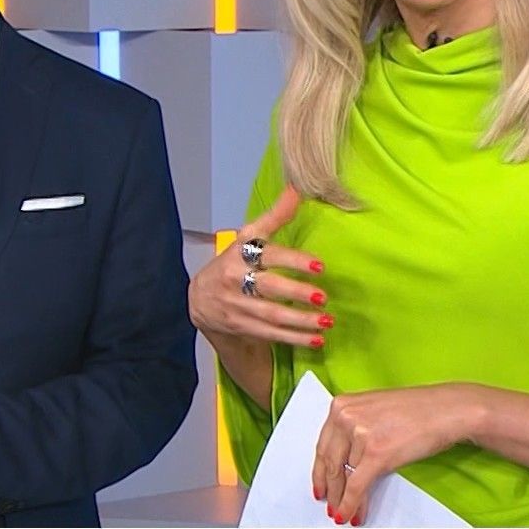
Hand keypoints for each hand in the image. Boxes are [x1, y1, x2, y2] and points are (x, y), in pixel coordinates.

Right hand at [188, 186, 331, 348]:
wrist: (200, 301)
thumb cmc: (232, 264)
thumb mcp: (248, 238)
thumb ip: (274, 216)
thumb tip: (297, 188)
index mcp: (239, 254)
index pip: (266, 255)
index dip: (292, 260)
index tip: (319, 266)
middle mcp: (236, 280)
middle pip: (268, 288)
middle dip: (296, 293)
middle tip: (323, 297)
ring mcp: (238, 307)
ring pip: (272, 316)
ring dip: (301, 321)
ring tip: (327, 321)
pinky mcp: (242, 327)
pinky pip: (272, 335)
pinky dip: (295, 338)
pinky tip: (317, 339)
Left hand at [313, 384, 474, 526]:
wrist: (446, 410)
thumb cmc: (418, 410)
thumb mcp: (374, 411)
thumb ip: (354, 428)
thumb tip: (344, 461)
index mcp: (342, 404)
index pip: (322, 445)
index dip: (319, 471)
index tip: (319, 486)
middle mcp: (346, 416)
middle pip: (329, 463)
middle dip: (330, 489)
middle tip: (330, 504)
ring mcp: (360, 434)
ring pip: (343, 477)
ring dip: (343, 500)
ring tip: (343, 513)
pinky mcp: (376, 453)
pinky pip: (356, 486)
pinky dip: (351, 504)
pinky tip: (350, 515)